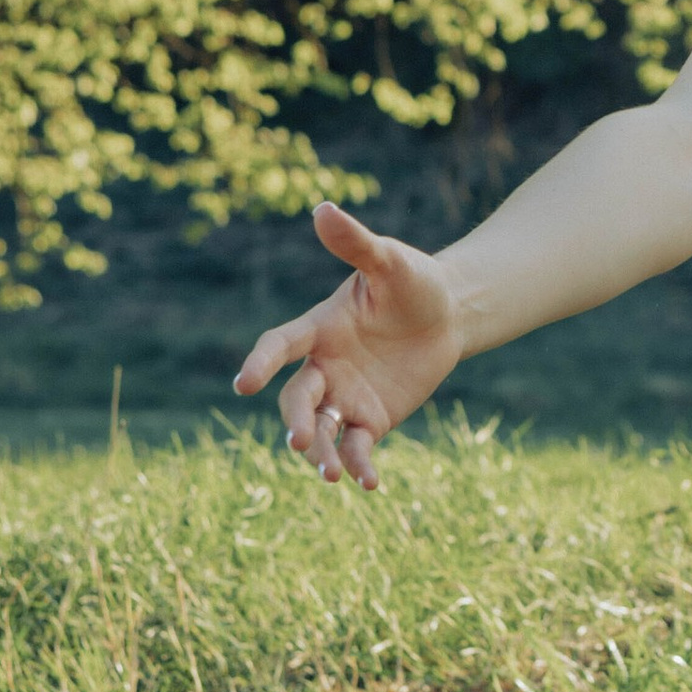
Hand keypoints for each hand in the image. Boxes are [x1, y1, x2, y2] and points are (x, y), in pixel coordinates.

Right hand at [233, 202, 465, 487]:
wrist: (448, 313)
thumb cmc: (413, 280)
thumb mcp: (389, 260)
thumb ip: (356, 243)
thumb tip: (323, 208)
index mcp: (319, 327)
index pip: (281, 345)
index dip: (260, 362)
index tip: (243, 383)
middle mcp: (324, 366)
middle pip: (297, 398)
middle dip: (295, 419)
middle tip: (299, 439)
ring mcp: (344, 396)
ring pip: (320, 429)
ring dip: (320, 452)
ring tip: (331, 473)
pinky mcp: (369, 419)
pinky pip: (356, 446)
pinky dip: (359, 465)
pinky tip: (369, 483)